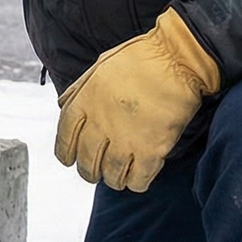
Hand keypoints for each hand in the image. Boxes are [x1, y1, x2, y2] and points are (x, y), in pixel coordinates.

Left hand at [53, 7, 221, 192]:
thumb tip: (64, 106)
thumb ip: (79, 90)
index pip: (64, 138)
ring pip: (111, 176)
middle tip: (95, 172)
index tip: (68, 159)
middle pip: (87, 162)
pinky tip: (138, 177)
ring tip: (118, 176)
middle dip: (89, 171)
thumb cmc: (141, 58)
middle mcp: (100, 124)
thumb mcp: (99, 66)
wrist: (177, 59)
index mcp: (85, 102)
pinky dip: (136, 183)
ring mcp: (126, 139)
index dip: (64, 152)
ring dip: (113, 179)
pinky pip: (138, 180)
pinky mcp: (152, 149)